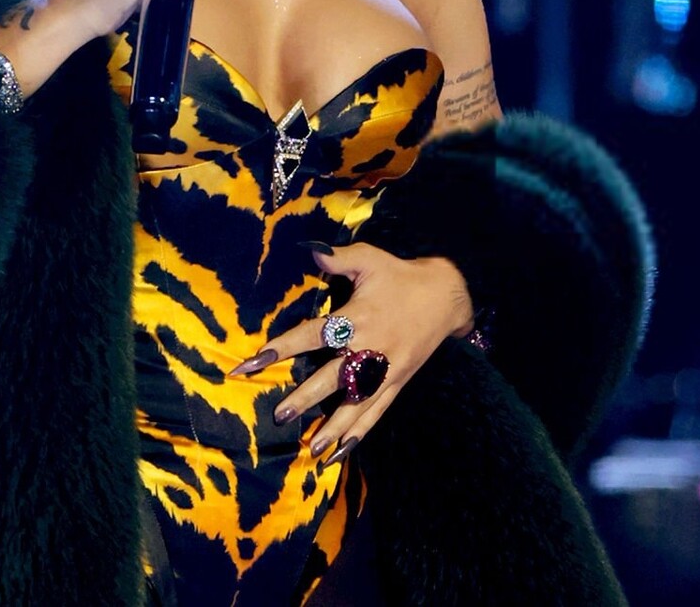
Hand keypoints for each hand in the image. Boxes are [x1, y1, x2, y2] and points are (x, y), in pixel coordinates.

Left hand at [232, 243, 474, 465]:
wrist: (446, 296)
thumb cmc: (401, 276)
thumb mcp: (371, 259)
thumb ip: (339, 257)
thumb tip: (309, 249)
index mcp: (358, 318)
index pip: (313, 335)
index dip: (282, 347)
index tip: (253, 361)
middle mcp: (370, 348)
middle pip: (334, 377)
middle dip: (307, 397)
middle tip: (280, 415)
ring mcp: (385, 370)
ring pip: (357, 403)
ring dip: (334, 426)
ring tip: (312, 448)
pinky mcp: (397, 382)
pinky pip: (377, 411)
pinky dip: (360, 432)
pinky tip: (341, 451)